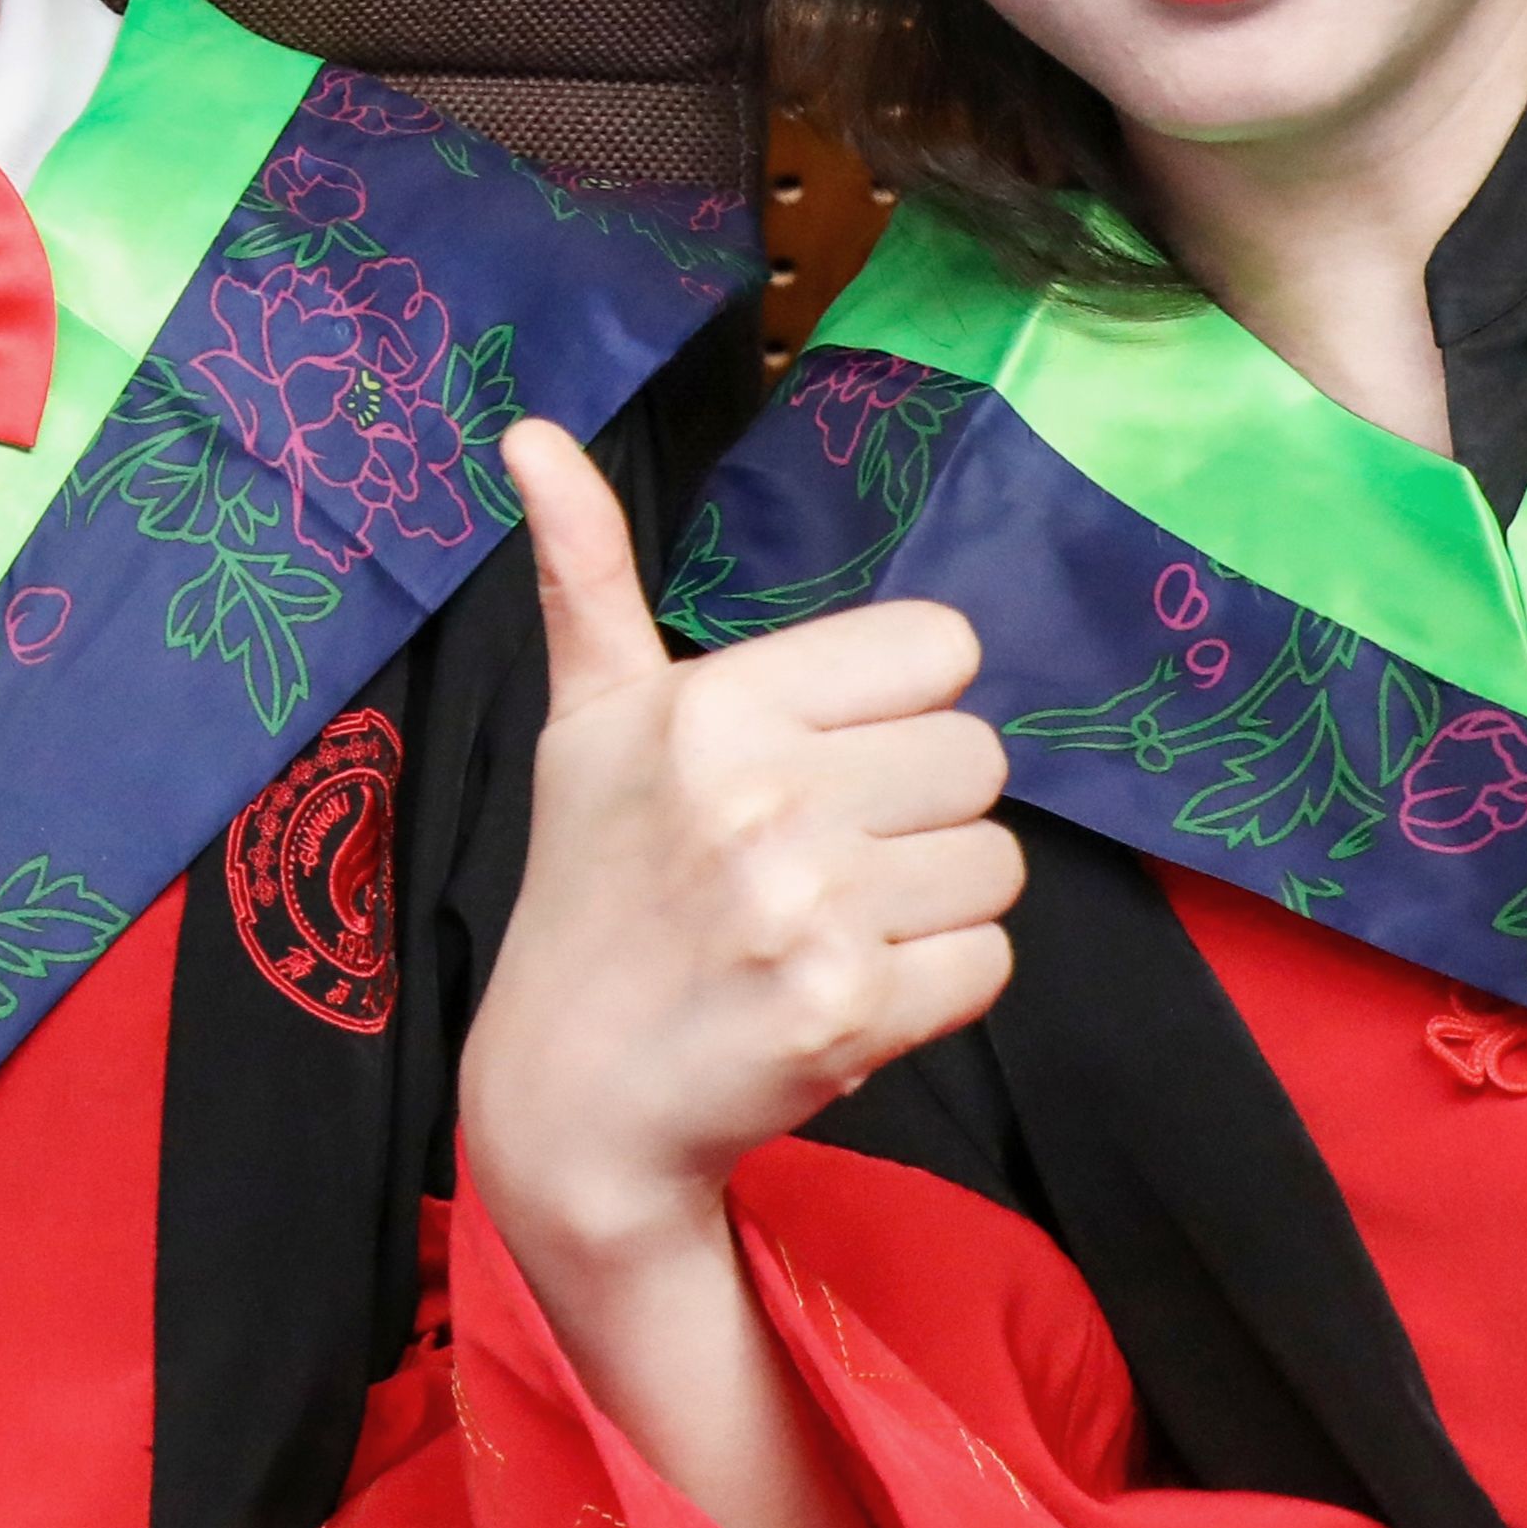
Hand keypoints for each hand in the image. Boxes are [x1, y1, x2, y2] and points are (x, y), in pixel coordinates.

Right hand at [454, 419, 1012, 1299]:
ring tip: (833, 926)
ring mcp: (808, 908)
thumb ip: (586, 569)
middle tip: (824, 856)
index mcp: (709, 704)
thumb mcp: (585, 720)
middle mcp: (759, 795)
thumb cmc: (593, 887)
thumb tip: (530, 431)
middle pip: (978, 758)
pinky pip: (989, 964)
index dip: (896, 706)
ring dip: (932, 903)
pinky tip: (846, 993)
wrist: (573, 1096)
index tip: (825, 757)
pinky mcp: (849, 1012)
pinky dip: (935, 988)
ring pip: (996, 864)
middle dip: (918, 809)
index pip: (940, 649)